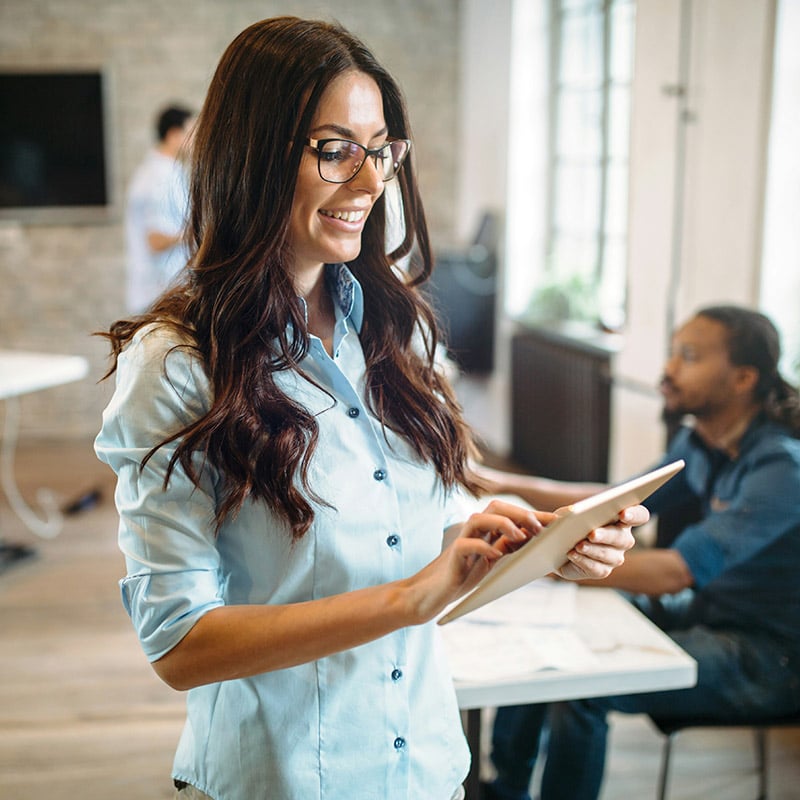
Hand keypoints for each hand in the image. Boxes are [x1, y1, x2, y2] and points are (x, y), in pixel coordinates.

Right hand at [403, 499, 541, 622]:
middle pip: (495, 508)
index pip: (511, 514)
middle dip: (520, 513)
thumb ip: (508, 547)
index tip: (558, 520)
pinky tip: (496, 554)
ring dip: (502, 523)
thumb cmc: (463, 576)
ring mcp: (462, 542)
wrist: (432, 594)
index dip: (534, 515)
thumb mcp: (492, 561)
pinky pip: (466, 545)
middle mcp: (474, 532)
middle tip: (540, 527)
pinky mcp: (453, 557)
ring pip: (479, 518)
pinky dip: (482, 547)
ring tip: (520, 535)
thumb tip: (537, 539)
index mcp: (486, 532)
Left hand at [553, 504, 645, 580]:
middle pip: (623, 538)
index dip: (635, 514)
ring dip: (594, 550)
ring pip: (611, 555)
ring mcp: (615, 557)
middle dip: (607, 535)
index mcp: (621, 518)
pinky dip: (584, 561)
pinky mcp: (602, 570)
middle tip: (592, 534)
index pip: (640, 515)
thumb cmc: (568, 524)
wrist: (557, 546)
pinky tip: (572, 555)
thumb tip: (557, 516)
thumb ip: (563, 513)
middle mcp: (622, 538)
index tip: (623, 514)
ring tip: (579, 546)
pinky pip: (597, 569)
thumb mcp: (564, 514)